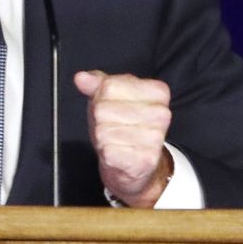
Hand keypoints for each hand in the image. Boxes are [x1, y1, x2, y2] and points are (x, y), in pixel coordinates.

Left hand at [74, 69, 172, 207]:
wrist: (136, 165)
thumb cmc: (122, 128)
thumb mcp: (110, 99)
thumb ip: (98, 84)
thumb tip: (81, 78)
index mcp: (157, 91)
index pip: (109, 85)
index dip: (101, 98)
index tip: (113, 106)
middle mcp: (161, 113)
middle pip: (103, 108)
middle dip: (100, 120)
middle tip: (112, 126)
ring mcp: (155, 137)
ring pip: (103, 131)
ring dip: (102, 139)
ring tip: (115, 140)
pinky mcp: (145, 159)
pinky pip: (108, 151)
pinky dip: (106, 153)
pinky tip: (117, 153)